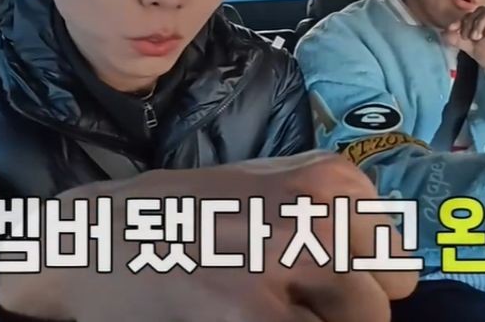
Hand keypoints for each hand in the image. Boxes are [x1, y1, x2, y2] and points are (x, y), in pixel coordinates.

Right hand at [0, 151, 417, 321]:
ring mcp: (288, 262)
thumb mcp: (267, 185)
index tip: (318, 283)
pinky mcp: (253, 317)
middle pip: (391, 292)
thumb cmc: (181, 217)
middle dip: (349, 308)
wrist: (88, 242)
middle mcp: (318, 209)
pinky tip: (242, 318)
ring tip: (261, 308)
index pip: (396, 252)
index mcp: (327, 176)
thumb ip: (331, 213)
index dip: (359, 277)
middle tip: (289, 299)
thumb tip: (391, 264)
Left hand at [443, 7, 484, 70]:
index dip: (459, 20)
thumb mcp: (473, 50)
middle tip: (468, 37)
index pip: (469, 15)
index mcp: (482, 22)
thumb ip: (459, 41)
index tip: (452, 29)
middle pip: (480, 11)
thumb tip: (444, 33)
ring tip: (477, 36)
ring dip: (482, 22)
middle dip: (470, 22)